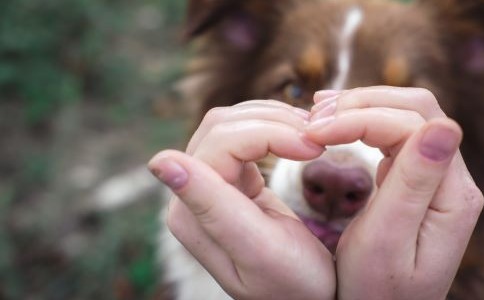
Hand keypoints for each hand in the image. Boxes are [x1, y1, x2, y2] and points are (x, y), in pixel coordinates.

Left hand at [148, 101, 335, 299]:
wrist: (308, 299)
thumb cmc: (293, 284)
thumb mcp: (257, 249)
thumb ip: (211, 205)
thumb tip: (159, 160)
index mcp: (193, 211)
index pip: (222, 141)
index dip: (270, 132)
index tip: (315, 147)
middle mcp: (192, 195)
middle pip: (223, 125)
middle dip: (274, 122)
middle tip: (318, 139)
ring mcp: (210, 186)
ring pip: (234, 124)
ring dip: (275, 121)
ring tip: (314, 136)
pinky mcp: (232, 182)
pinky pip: (245, 137)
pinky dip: (274, 130)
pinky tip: (298, 140)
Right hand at [306, 87, 483, 299]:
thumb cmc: (378, 290)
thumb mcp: (388, 242)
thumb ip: (414, 183)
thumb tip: (445, 126)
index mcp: (453, 196)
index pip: (414, 125)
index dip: (362, 118)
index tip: (316, 132)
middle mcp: (453, 181)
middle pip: (416, 110)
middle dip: (362, 104)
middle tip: (313, 116)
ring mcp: (437, 178)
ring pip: (405, 116)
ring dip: (361, 109)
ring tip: (317, 115)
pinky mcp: (417, 180)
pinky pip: (395, 136)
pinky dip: (362, 123)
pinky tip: (335, 125)